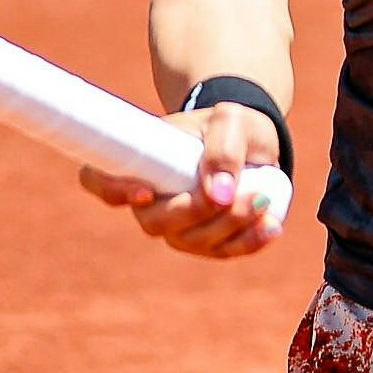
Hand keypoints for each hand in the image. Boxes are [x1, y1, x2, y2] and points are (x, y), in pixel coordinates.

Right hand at [75, 104, 285, 258]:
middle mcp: (151, 202)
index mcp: (141, 163)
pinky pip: (223, 251)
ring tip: (262, 201)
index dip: (112, 190)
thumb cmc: (229, 124)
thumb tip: (219, 194)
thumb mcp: (231, 120)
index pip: (100, 181)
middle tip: (238, 193)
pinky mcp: (208, 242)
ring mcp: (178, 227)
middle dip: (197, 212)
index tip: (145, 192)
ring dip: (230, 227)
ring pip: (193, 241)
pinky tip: (271, 226)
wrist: (251, 139)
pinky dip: (249, 242)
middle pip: (157, 222)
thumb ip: (223, 149)